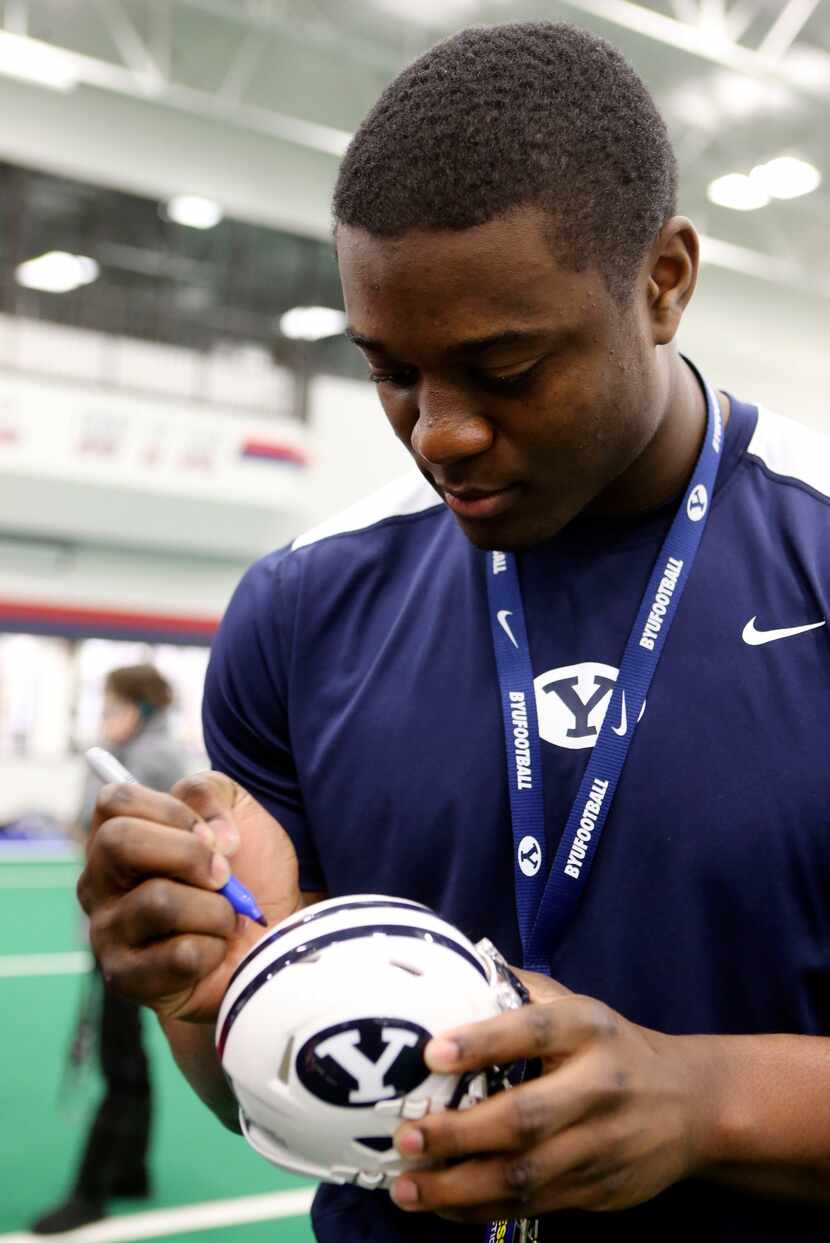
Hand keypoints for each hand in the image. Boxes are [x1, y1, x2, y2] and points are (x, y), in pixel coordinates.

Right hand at [77, 772, 301, 1023]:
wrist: (272, 936)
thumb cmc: (248, 872)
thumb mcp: (238, 811)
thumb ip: (210, 793)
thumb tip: (207, 835)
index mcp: (118, 835)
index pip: (114, 802)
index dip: (172, 812)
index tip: (213, 835)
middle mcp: (99, 882)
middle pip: (119, 842)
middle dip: (190, 855)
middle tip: (224, 875)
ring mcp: (105, 932)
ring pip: (158, 900)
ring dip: (216, 909)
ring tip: (227, 919)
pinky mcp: (125, 979)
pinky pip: (179, 955)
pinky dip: (215, 948)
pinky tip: (216, 951)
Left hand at [391, 968, 721, 1221]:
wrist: (690, 1104)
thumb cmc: (611, 1046)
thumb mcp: (577, 1007)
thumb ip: (519, 992)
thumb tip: (450, 972)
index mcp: (589, 1029)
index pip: (533, 1030)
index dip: (482, 1042)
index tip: (432, 1053)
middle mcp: (599, 1087)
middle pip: (525, 1118)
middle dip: (459, 1134)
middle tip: (406, 1137)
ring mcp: (601, 1145)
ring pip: (525, 1175)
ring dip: (458, 1186)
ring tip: (406, 1187)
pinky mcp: (598, 1190)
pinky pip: (532, 1205)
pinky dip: (480, 1208)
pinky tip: (440, 1205)